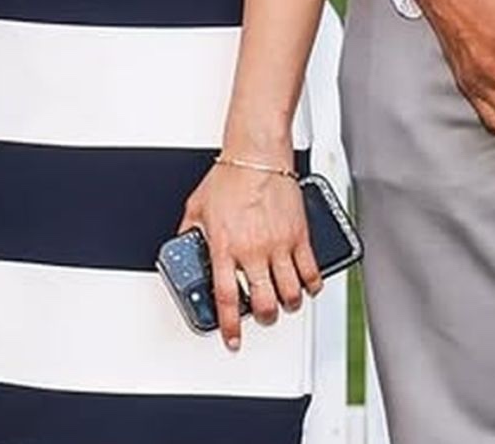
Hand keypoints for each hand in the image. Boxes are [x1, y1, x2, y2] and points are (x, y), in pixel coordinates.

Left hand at [179, 162, 315, 351]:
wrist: (257, 156)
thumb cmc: (228, 177)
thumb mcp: (197, 207)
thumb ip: (190, 232)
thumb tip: (183, 247)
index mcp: (224, 246)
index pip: (225, 297)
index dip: (230, 325)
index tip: (232, 339)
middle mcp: (252, 250)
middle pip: (264, 303)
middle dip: (263, 317)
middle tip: (262, 315)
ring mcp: (278, 245)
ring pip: (290, 293)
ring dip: (287, 304)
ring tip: (283, 301)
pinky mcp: (299, 236)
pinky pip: (311, 272)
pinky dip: (311, 285)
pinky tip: (305, 285)